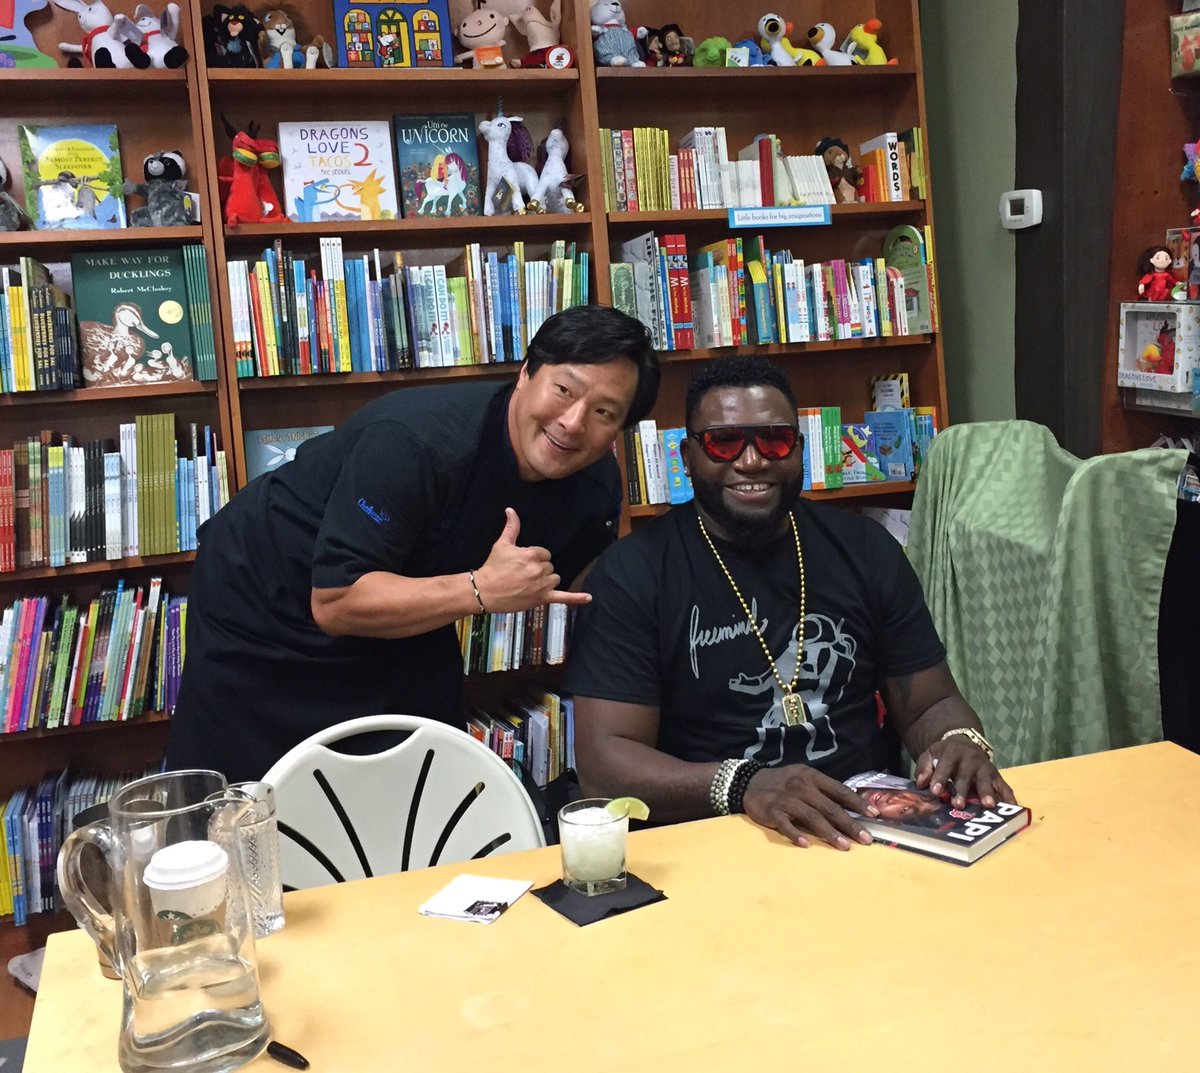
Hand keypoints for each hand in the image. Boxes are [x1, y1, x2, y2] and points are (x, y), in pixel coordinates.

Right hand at [474, 508, 591, 612]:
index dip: (535, 558)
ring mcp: (541, 585)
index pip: (544, 553)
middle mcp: (538, 569)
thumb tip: (511, 510)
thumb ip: (512, 527)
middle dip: (539, 569)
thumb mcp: (501, 545)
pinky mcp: (542, 598)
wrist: (484, 591)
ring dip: (547, 580)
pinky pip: (563, 597)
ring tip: (530, 584)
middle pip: (550, 566)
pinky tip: (588, 598)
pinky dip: (576, 598)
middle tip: (522, 574)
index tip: (523, 563)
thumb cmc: (492, 568)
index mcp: (531, 554)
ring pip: (555, 578)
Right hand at [742, 765, 878, 849]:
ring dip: (829, 832)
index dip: (857, 802)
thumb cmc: (783, 783)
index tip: (874, 815)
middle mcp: (800, 787)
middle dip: (849, 824)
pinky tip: (806, 844)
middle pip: (828, 807)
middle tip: (865, 839)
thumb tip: (851, 804)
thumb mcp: (803, 778)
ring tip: (844, 846)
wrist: (749, 782)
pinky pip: (785, 824)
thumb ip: (823, 790)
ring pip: (811, 817)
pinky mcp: (771, 811)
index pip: (839, 790)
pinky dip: (796, 834)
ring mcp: (785, 799)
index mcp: (811, 777)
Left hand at [913, 739, 1014, 808]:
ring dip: (987, 793)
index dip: (940, 778)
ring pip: (986, 780)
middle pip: (966, 776)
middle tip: (958, 805)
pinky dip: (1009, 797)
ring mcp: (986, 767)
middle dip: (962, 790)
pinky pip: (1005, 786)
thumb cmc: (944, 754)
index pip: (945, 766)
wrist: (964, 742)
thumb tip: (921, 783)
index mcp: (952, 753)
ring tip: (988, 805)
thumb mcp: (930, 754)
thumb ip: (924, 767)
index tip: (935, 792)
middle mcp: (970, 759)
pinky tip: (1011, 808)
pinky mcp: (997, 775)